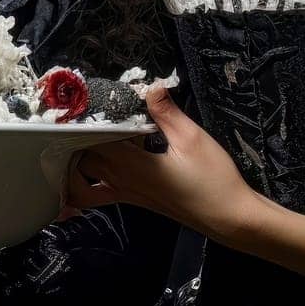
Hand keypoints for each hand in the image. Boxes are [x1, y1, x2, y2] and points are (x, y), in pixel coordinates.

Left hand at [61, 84, 264, 244]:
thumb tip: (150, 87)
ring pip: (82, 184)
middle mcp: (122, 183)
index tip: (87, 101)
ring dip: (77, 165)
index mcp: (132, 166)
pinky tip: (101, 166)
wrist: (228, 217)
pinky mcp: (135, 200)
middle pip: (81, 162)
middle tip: (91, 114)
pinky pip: (100, 194)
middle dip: (79, 139)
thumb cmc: (212, 179)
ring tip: (87, 142)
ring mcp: (127, 195)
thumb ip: (167, 113)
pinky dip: (88, 183)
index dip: (86, 121)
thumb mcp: (192, 139)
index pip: (93, 142)